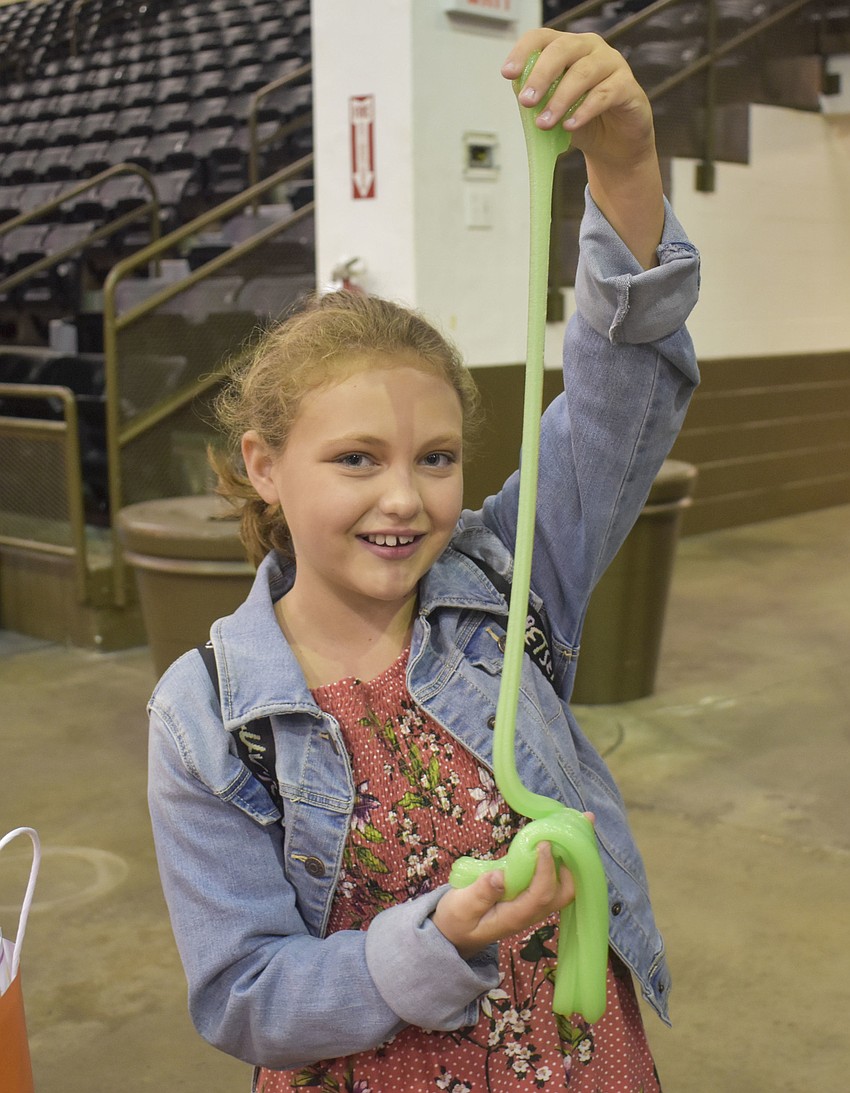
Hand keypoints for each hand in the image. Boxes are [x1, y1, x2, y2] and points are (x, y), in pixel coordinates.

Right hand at [431, 842, 575, 959]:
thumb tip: (500, 876)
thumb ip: (480, 893)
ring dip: (571, 859)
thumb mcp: (462, 906)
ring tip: (576, 826)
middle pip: (564, 893)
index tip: (544, 843)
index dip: (547, 869)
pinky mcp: (530, 897)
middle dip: (573, 864)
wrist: (454, 934)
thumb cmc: (456, 920)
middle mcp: (531, 913)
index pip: (541, 894)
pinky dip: (562, 860)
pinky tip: (559, 838)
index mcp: (515, 916)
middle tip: (572, 832)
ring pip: (563, 886)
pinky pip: (553, 880)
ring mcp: (533, 906)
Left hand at [501, 29, 653, 164]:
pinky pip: (605, 94)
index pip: (542, 37)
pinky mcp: (627, 86)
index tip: (508, 73)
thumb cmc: (581, 120)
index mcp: (567, 48)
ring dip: (560, 99)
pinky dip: (585, 110)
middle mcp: (590, 48)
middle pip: (563, 50)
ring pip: (583, 73)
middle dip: (541, 76)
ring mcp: (611, 63)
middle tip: (527, 102)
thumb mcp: (553, 108)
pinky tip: (570, 126)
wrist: (614, 145)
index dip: (523, 52)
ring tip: (545, 123)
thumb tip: (520, 93)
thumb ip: (539, 98)